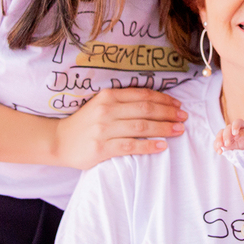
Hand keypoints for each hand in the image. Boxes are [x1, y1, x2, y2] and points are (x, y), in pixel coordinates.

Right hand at [53, 88, 185, 168]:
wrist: (59, 141)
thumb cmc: (85, 123)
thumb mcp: (101, 105)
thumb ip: (123, 102)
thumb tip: (155, 103)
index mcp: (108, 96)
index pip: (142, 95)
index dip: (163, 99)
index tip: (178, 105)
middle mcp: (106, 110)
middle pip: (145, 109)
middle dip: (168, 113)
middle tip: (184, 117)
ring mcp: (103, 129)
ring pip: (141, 127)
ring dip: (163, 128)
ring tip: (179, 130)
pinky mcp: (101, 148)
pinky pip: (131, 146)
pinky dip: (149, 146)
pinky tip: (162, 146)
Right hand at [215, 118, 243, 153]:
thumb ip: (242, 134)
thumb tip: (234, 136)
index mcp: (239, 124)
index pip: (237, 122)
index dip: (235, 127)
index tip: (235, 134)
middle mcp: (231, 127)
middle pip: (227, 129)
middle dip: (226, 136)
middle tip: (227, 143)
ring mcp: (225, 134)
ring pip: (220, 134)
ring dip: (219, 140)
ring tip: (220, 146)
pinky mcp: (222, 140)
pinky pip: (217, 142)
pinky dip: (217, 147)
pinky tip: (219, 151)